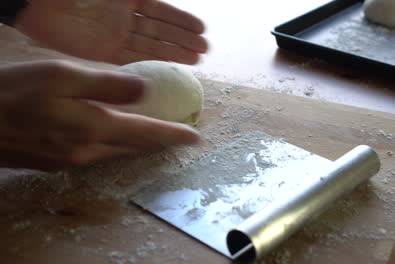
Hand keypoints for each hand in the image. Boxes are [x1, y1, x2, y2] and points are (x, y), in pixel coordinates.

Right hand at [0, 60, 199, 169]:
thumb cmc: (11, 92)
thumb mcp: (60, 74)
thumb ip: (106, 83)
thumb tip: (145, 90)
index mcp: (92, 128)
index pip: (146, 134)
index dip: (173, 135)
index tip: (195, 138)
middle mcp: (86, 151)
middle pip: (135, 148)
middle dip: (160, 142)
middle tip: (180, 137)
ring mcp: (70, 159)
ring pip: (117, 152)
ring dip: (140, 145)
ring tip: (156, 137)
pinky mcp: (55, 161)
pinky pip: (98, 154)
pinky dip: (116, 145)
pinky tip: (116, 137)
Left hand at [15, 0, 207, 64]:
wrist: (39, 4)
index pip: (162, 10)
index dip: (182, 20)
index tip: (202, 29)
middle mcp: (125, 17)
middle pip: (160, 30)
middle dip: (183, 39)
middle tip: (205, 50)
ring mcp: (115, 36)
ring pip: (151, 46)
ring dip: (174, 52)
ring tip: (197, 60)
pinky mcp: (103, 53)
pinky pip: (133, 59)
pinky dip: (151, 63)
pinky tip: (169, 68)